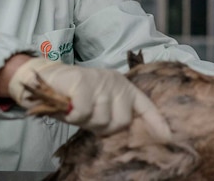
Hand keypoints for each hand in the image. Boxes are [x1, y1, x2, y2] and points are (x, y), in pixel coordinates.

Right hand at [8, 58, 171, 140]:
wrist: (45, 77)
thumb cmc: (73, 96)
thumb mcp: (96, 106)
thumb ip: (111, 115)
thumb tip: (126, 134)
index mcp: (123, 88)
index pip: (145, 107)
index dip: (157, 123)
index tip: (168, 137)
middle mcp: (116, 83)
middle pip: (120, 121)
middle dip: (103, 127)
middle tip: (88, 118)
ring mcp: (101, 81)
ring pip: (101, 119)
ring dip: (85, 121)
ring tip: (76, 109)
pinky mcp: (83, 82)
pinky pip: (83, 112)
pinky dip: (73, 115)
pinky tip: (67, 107)